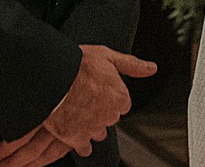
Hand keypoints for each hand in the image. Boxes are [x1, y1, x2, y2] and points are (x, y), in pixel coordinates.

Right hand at [0, 44, 154, 161]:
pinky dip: (81, 142)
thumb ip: (131, 65)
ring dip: (92, 125)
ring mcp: (93, 128)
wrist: (52, 77)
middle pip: (110, 117)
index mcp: (119, 97)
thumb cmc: (77, 64)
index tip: (100, 90)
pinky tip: (76, 134)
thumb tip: (151, 68)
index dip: (111, 96)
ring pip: (98, 132)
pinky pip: (84, 147)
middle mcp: (109, 116)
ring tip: (79, 112)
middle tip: (87, 98)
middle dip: (101, 110)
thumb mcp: (107, 56)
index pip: (122, 103)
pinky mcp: (76, 138)